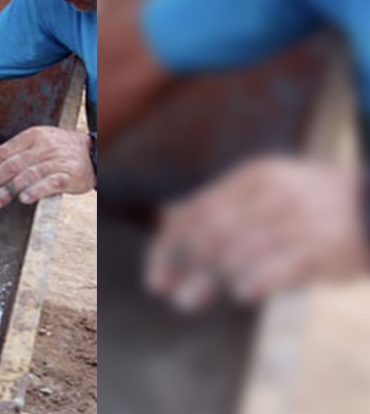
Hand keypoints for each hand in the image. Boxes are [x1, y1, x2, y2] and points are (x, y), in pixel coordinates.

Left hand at [0, 126, 93, 208]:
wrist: (93, 152)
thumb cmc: (58, 149)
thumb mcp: (34, 143)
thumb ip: (10, 152)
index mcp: (32, 136)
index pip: (4, 152)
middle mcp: (44, 146)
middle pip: (13, 164)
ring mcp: (58, 160)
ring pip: (29, 174)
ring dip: (8, 189)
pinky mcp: (70, 175)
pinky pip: (51, 183)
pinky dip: (36, 191)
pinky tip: (24, 199)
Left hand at [145, 156, 369, 311]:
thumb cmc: (312, 202)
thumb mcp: (265, 188)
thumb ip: (219, 202)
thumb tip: (166, 214)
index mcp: (254, 177)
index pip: (198, 210)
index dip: (169, 244)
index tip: (154, 273)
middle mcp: (273, 195)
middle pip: (213, 231)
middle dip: (182, 263)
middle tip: (165, 291)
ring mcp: (299, 221)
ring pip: (242, 250)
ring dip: (209, 278)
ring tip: (188, 300)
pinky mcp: (323, 248)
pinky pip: (281, 267)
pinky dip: (256, 281)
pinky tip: (241, 294)